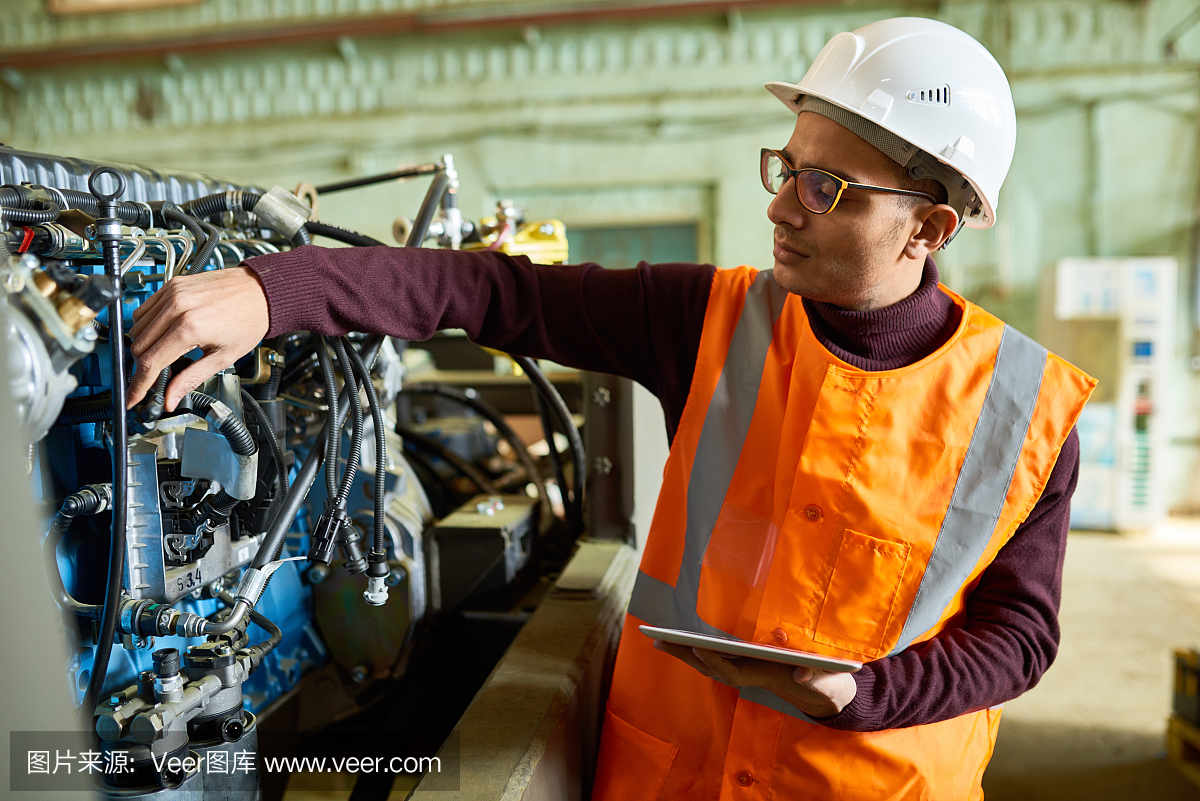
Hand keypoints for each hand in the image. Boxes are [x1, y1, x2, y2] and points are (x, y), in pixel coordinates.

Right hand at [128, 267, 269, 410]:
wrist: (261, 291)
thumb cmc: (249, 320)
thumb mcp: (223, 357)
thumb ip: (191, 379)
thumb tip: (171, 398)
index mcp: (190, 327)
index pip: (150, 362)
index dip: (138, 384)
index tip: (133, 396)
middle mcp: (177, 307)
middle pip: (139, 345)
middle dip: (143, 366)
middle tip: (155, 377)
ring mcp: (172, 293)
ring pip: (137, 327)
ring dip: (143, 345)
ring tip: (163, 354)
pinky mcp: (172, 284)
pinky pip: (144, 308)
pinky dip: (146, 324)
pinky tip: (162, 333)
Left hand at [652, 640, 856, 717]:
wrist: (826, 692)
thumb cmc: (827, 681)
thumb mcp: (827, 679)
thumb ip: (817, 677)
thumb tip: (803, 674)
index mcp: (766, 676)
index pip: (733, 672)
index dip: (715, 661)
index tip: (697, 648)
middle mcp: (750, 676)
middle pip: (711, 668)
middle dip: (686, 655)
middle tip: (658, 640)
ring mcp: (746, 673)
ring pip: (709, 665)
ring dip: (683, 653)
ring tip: (658, 638)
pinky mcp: (745, 667)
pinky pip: (714, 661)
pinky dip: (694, 652)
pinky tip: (678, 643)